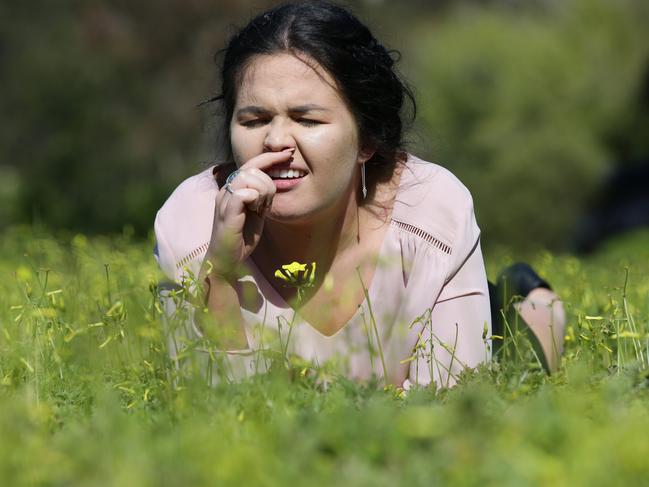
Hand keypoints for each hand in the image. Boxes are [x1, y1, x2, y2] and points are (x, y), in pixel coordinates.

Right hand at [205, 148, 293, 273]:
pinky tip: (255, 211)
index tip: (288, 154)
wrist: (227, 260)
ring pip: (248, 177)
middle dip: (268, 183)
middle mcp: (226, 191)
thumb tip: (274, 182)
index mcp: (233, 189)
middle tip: (266, 204)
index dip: (270, 157)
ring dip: (262, 192)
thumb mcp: (256, 212)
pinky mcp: (226, 213)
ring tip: (260, 209)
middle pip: (252, 169)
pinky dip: (254, 199)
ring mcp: (224, 201)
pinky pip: (243, 193)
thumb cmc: (241, 238)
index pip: (251, 164)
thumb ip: (262, 197)